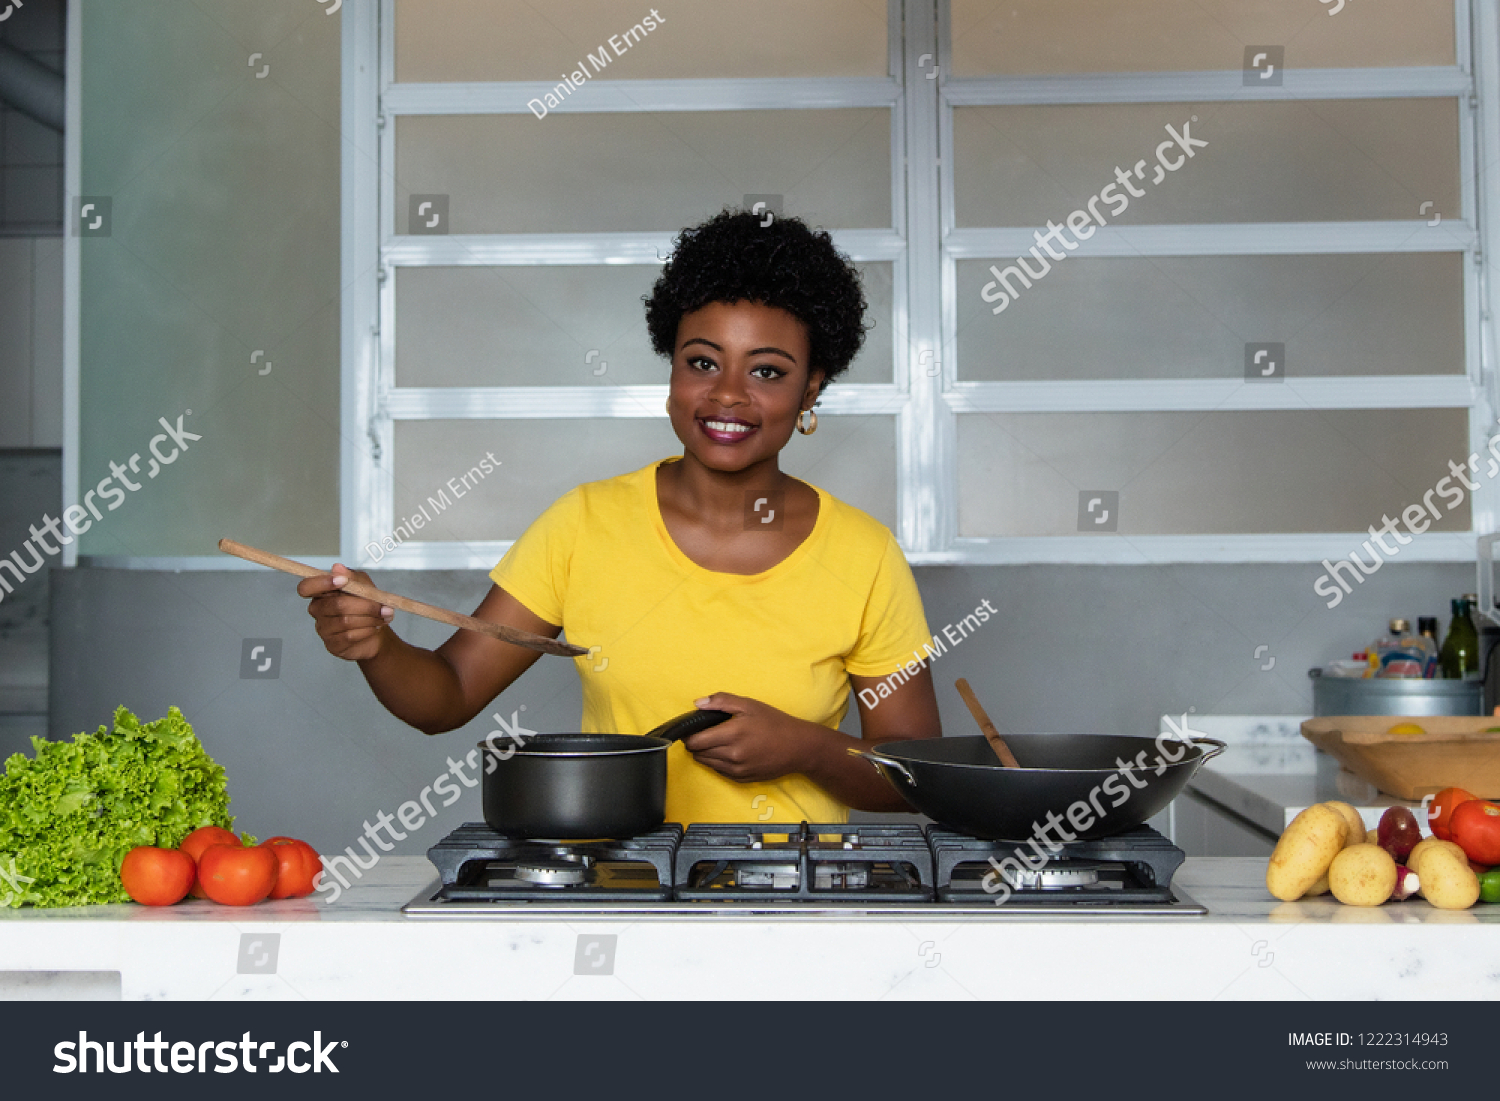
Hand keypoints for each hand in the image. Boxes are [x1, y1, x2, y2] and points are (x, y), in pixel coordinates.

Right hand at [298, 563, 393, 661]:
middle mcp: (318, 610)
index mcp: (321, 593)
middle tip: (383, 606)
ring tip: (383, 617)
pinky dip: (367, 630)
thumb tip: (337, 567)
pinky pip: (349, 636)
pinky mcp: (332, 644)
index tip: (342, 581)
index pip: (306, 587)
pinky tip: (375, 628)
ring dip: (369, 618)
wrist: (377, 630)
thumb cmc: (366, 604)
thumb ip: (352, 577)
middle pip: (336, 605)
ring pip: (345, 621)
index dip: (321, 583)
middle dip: (364, 605)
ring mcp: (323, 629)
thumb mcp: (364, 585)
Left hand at [680, 692, 826, 782]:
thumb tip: (697, 704)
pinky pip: (719, 771)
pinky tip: (728, 751)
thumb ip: (721, 701)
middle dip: (696, 743)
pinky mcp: (741, 779)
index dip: (689, 734)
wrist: (798, 747)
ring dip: (705, 753)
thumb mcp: (749, 704)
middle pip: (697, 753)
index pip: (695, 741)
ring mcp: (736, 770)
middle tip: (705, 732)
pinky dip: (717, 761)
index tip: (691, 728)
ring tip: (717, 741)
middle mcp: (732, 755)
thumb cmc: (774, 723)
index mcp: (732, 734)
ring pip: (706, 763)